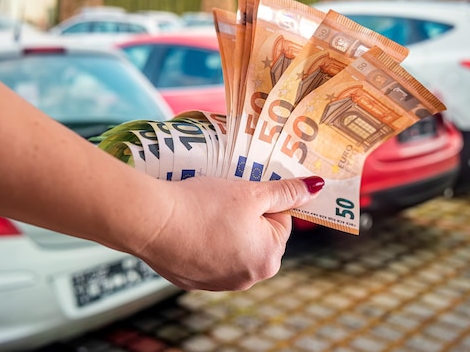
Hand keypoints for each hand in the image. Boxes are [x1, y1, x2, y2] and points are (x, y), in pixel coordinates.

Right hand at [134, 176, 323, 290]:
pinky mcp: (193, 280)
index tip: (245, 190)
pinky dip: (203, 241)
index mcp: (268, 259)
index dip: (263, 201)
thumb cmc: (204, 205)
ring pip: (232, 247)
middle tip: (224, 198)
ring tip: (204, 210)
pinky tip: (190, 226)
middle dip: (245, 217)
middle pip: (257, 237)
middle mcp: (247, 278)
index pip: (280, 222)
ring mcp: (218, 283)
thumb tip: (316, 187)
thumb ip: (286, 191)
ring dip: (225, 229)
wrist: (152, 221)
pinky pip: (207, 256)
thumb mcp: (251, 192)